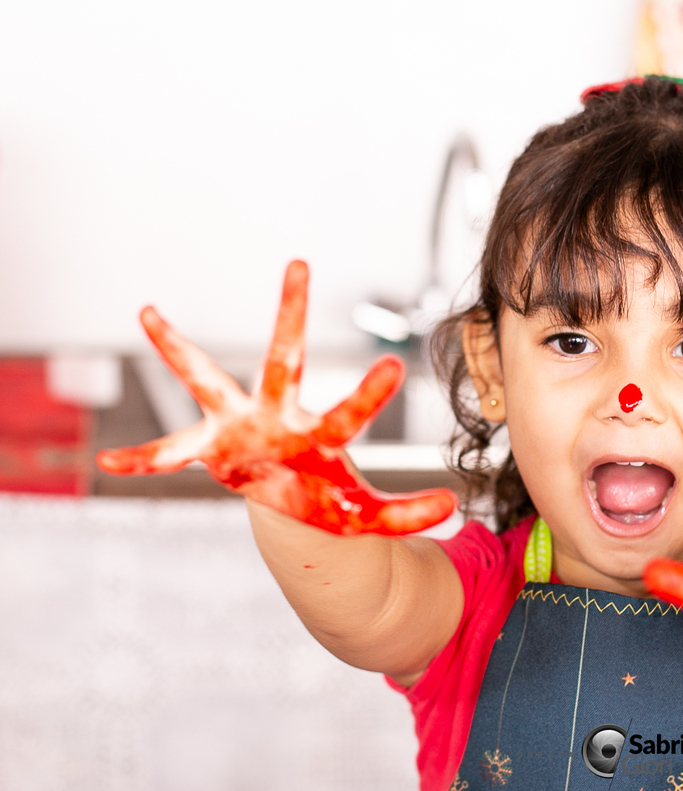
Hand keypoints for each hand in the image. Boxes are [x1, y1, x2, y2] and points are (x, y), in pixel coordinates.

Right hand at [96, 260, 456, 535]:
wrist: (291, 500)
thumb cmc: (327, 495)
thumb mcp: (365, 514)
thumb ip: (407, 515)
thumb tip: (455, 506)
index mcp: (320, 434)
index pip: (348, 412)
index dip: (370, 393)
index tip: (397, 367)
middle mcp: (277, 416)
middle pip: (285, 359)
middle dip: (291, 314)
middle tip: (298, 263)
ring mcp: (238, 425)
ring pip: (206, 380)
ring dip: (178, 350)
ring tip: (147, 311)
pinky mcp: (208, 446)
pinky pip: (169, 456)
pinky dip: (142, 462)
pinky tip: (106, 465)